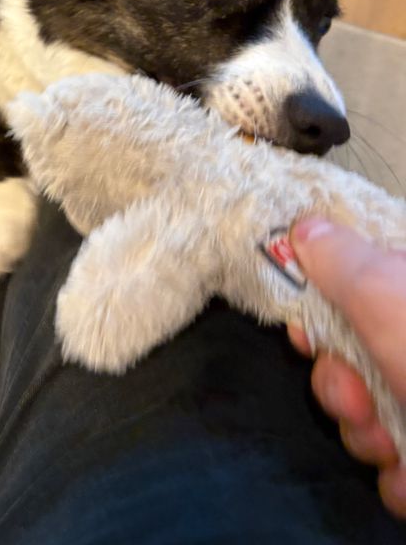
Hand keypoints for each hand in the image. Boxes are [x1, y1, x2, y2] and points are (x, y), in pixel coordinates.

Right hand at [287, 217, 405, 518]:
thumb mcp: (390, 295)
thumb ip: (342, 260)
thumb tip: (307, 227)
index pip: (352, 289)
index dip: (319, 312)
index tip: (306, 334)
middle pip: (348, 355)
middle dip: (339, 385)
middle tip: (358, 397)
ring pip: (364, 411)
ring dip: (364, 433)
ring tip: (390, 441)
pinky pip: (394, 463)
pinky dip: (397, 476)